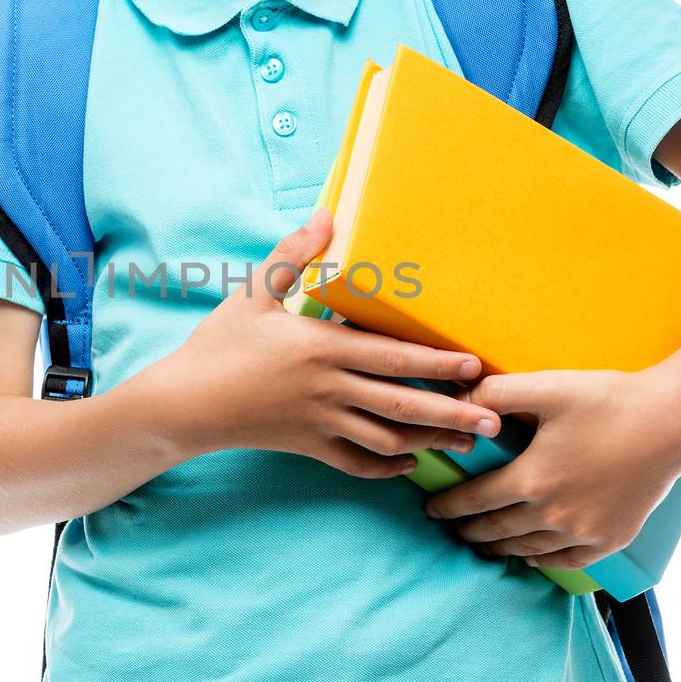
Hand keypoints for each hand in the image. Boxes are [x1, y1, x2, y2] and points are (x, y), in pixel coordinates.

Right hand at [148, 207, 503, 478]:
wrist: (184, 404)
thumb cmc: (218, 345)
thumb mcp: (254, 293)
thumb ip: (294, 255)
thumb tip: (327, 214)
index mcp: (321, 347)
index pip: (394, 358)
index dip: (439, 364)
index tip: (477, 366)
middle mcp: (329, 389)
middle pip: (404, 405)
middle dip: (454, 413)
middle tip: (497, 418)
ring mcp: (320, 423)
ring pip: (388, 439)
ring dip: (431, 441)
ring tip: (468, 441)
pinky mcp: (307, 447)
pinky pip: (356, 463)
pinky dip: (386, 467)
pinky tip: (409, 464)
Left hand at [422, 367, 680, 568]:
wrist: (675, 422)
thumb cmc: (610, 400)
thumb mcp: (547, 387)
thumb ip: (497, 392)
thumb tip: (459, 397)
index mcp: (531, 479)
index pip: (474, 501)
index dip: (448, 506)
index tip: (431, 509)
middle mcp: (554, 514)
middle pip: (496, 531)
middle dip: (469, 530)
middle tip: (450, 529)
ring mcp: (584, 531)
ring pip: (528, 549)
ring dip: (500, 548)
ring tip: (483, 545)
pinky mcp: (612, 538)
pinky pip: (567, 561)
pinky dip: (543, 560)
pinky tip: (531, 556)